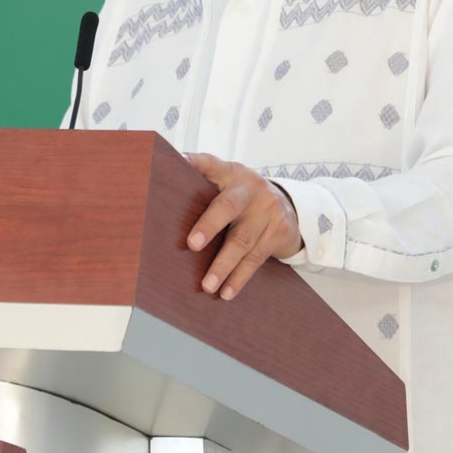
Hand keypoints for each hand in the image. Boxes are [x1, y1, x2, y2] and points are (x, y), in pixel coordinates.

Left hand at [183, 152, 302, 299]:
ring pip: (242, 241)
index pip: (211, 164)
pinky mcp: (279, 232)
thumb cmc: (245, 199)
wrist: (290, 207)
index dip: (195, 162)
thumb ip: (205, 186)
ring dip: (223, 266)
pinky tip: (226, 292)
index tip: (178, 161)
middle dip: (210, 225)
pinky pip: (256, 259)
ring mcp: (268, 211)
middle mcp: (251, 189)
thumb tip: (161, 201)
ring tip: (206, 285)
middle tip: (192, 244)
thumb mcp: (230, 185)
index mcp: (232, 174)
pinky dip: (239, 278)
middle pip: (228, 206)